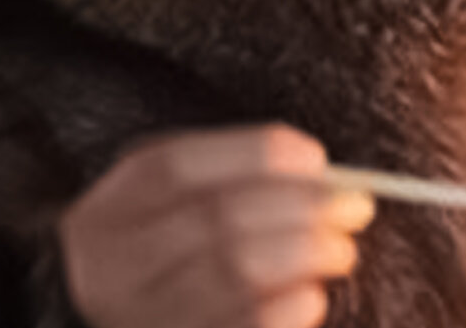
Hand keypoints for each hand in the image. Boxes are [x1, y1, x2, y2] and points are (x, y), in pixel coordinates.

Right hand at [59, 125, 374, 327]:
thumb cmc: (168, 263)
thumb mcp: (174, 213)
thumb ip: (234, 186)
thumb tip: (327, 180)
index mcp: (109, 212)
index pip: (177, 166)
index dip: (255, 155)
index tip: (317, 159)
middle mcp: (111, 266)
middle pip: (217, 217)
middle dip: (302, 206)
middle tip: (356, 207)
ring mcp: (138, 318)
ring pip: (236, 270)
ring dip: (307, 252)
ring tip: (342, 251)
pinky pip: (247, 325)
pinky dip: (291, 307)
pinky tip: (312, 297)